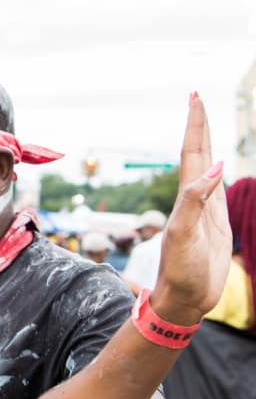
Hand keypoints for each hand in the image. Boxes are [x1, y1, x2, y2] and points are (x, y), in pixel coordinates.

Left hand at [153, 95, 231, 323]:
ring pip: (207, 169)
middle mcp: (193, 200)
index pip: (193, 153)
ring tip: (205, 125)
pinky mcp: (215, 225)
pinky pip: (217, 191)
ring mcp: (204, 212)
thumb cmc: (180, 272)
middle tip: (197, 99)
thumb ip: (195, 202)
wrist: (182, 300)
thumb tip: (214, 167)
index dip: (195, 126)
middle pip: (198, 155)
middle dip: (199, 127)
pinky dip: (218, 173)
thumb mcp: (184, 235)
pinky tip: (218, 167)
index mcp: (186, 198)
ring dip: (207, 146)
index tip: (195, 98)